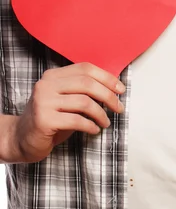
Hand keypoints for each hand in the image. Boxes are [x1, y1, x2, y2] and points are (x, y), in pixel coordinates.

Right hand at [9, 63, 124, 162]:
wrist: (20, 139)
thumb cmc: (51, 118)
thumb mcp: (66, 99)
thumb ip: (83, 90)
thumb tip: (114, 87)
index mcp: (53, 75)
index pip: (86, 69)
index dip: (107, 77)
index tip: (121, 89)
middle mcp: (46, 85)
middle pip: (87, 84)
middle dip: (108, 96)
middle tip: (119, 108)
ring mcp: (43, 102)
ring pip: (84, 102)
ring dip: (101, 114)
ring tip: (106, 123)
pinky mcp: (44, 120)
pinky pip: (76, 120)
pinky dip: (90, 125)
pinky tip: (94, 130)